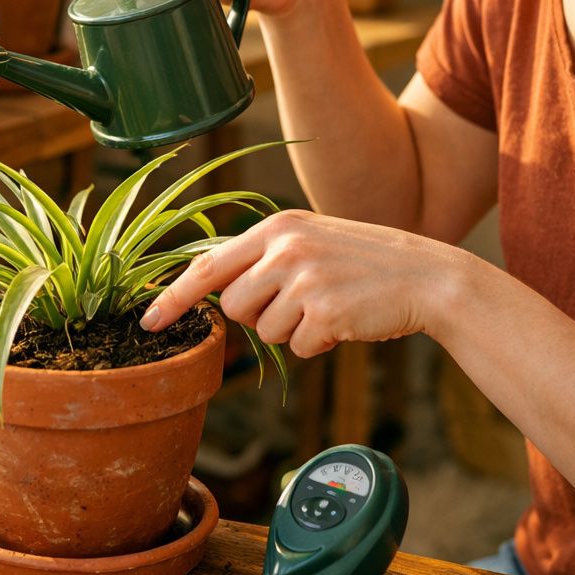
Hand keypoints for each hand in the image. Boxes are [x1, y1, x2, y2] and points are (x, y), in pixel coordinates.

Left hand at [140, 210, 474, 355]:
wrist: (426, 276)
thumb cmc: (363, 265)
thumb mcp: (310, 244)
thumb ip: (265, 261)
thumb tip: (223, 297)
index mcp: (276, 227)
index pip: (208, 265)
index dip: (174, 297)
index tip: (148, 321)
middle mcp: (285, 248)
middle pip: (235, 307)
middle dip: (260, 318)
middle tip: (299, 304)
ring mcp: (304, 278)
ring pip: (266, 331)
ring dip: (294, 332)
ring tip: (328, 308)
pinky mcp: (325, 310)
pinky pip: (299, 348)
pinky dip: (319, 345)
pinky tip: (345, 321)